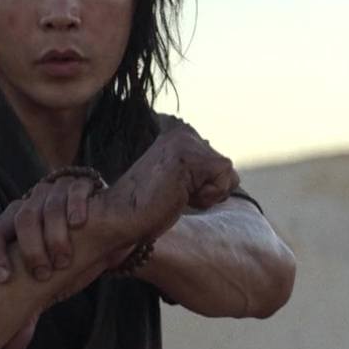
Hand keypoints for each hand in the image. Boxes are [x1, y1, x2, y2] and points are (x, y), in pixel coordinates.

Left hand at [0, 171, 101, 285]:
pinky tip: (78, 223)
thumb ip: (32, 294)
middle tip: (43, 273)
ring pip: (48, 207)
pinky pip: (74, 190)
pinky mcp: (82, 184)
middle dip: (31, 250)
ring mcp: (56, 191)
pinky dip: (75, 206)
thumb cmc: (73, 257)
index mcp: (15, 222)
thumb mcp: (48, 275)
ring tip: (63, 261)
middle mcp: (32, 202)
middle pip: (23, 220)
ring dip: (54, 237)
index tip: (3, 279)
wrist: (110, 228)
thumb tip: (20, 334)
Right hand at [98, 124, 239, 241]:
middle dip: (208, 190)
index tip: (174, 191)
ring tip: (176, 194)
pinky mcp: (189, 157)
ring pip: (228, 175)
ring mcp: (186, 141)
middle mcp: (184, 132)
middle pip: (227, 169)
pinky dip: (207, 197)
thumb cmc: (147, 208)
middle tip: (174, 194)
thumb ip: (198, 172)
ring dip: (207, 195)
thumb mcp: (179, 181)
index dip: (204, 188)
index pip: (219, 165)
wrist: (119, 216)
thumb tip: (229, 174)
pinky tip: (179, 196)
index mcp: (180, 135)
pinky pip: (225, 180)